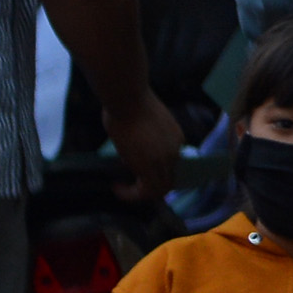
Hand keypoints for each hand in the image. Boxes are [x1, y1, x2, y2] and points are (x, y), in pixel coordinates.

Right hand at [107, 88, 184, 206]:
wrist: (127, 97)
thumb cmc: (129, 100)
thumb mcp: (141, 120)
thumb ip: (141, 136)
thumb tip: (129, 149)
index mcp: (176, 138)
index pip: (169, 163)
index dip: (152, 169)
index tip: (130, 165)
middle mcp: (174, 152)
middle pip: (168, 179)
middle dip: (150, 186)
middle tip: (130, 186)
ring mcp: (163, 161)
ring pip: (160, 189)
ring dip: (140, 194)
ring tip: (121, 189)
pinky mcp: (148, 167)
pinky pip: (144, 191)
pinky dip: (131, 194)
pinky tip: (116, 188)